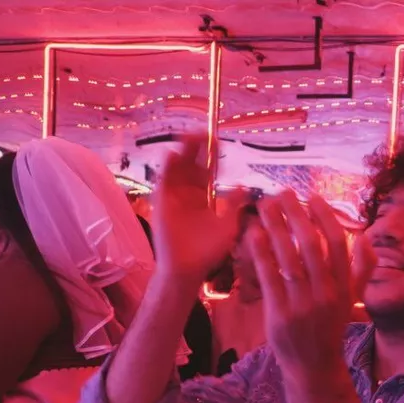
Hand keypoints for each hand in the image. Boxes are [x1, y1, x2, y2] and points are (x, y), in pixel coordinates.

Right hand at [152, 135, 245, 283]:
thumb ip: (234, 205)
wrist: (188, 270)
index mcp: (204, 199)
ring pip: (177, 169)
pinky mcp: (161, 204)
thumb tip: (242, 185)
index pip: (207, 172)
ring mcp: (173, 198)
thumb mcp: (228, 226)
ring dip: (182, 152)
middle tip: (204, 132)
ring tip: (190, 135)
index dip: (212, 157)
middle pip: (192, 165)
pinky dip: (166, 168)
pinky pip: (163, 182)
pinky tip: (172, 154)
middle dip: (197, 149)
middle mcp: (188, 195)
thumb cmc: (209, 252)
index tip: (218, 141)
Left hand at [247, 190, 374, 402]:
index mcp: (344, 287)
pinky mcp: (280, 315)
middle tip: (282, 193)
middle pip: (311, 246)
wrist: (314, 366)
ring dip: (275, 228)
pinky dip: (261, 254)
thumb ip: (362, 269)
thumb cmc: (330, 328)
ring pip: (289, 258)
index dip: (324, 217)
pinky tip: (254, 234)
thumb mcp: (352, 300)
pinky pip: (269, 278)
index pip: (336, 244)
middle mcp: (325, 294)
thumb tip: (365, 238)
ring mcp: (302, 305)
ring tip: (264, 207)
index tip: (312, 197)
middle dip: (296, 215)